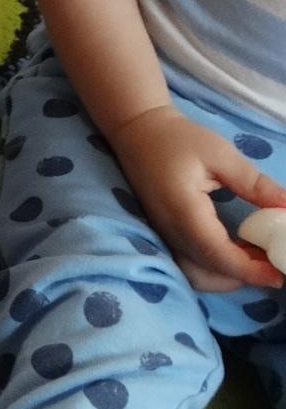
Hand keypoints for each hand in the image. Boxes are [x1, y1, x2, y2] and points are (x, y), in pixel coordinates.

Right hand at [111, 107, 285, 290]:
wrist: (137, 131)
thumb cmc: (177, 138)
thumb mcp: (220, 154)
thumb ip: (253, 183)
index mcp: (184, 212)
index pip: (218, 255)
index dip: (250, 270)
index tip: (278, 274)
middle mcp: (171, 231)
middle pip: (209, 273)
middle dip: (244, 277)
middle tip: (273, 265)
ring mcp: (165, 236)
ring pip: (198, 275)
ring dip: (229, 276)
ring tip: (257, 258)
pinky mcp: (165, 235)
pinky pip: (191, 265)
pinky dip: (216, 268)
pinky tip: (237, 250)